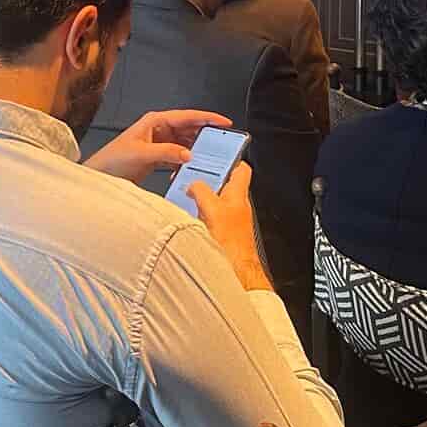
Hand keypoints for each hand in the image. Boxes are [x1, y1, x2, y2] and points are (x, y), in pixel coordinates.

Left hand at [83, 109, 227, 183]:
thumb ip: (166, 152)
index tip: (224, 121)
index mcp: (155, 121)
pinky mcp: (157, 157)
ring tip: (213, 155)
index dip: (207, 118)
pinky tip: (193, 167)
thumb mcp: (141, 154)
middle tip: (224, 141)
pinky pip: (178, 155)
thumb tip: (188, 153)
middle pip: (189, 128)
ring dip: (197, 149)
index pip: (187, 116)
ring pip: (185, 143)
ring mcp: (159, 143)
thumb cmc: (113, 160)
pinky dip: (186, 161)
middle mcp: (158, 129)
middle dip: (206, 134)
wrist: (99, 175)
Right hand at [190, 165, 270, 292]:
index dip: (230, 158)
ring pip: (213, 201)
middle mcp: (236, 207)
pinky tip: (187, 218)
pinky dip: (197, 214)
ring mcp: (229, 221)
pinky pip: (208, 217)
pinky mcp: (221, 233)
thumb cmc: (232, 246)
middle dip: (206, 179)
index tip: (216, 152)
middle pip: (222, 184)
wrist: (236, 274)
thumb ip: (201, 191)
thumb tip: (193, 184)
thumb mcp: (212, 210)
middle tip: (191, 175)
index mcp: (238, 195)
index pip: (241, 168)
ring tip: (185, 195)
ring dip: (200, 197)